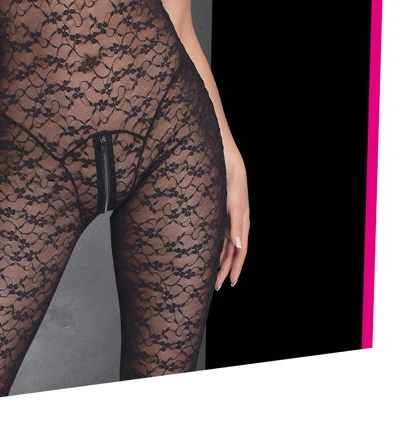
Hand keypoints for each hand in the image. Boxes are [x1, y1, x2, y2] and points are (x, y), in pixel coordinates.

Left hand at [215, 143, 248, 289]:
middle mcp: (234, 223)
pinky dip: (212, 247)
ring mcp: (225, 218)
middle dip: (223, 269)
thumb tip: (239, 246)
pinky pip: (215, 234)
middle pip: (230, 252)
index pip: (240, 251)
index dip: (236, 268)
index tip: (230, 283)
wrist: (223, 159)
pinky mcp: (216, 212)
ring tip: (207, 276)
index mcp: (242, 222)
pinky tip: (204, 254)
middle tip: (214, 287)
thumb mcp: (235, 203)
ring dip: (217, 261)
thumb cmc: (231, 180)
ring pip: (222, 245)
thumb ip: (237, 224)